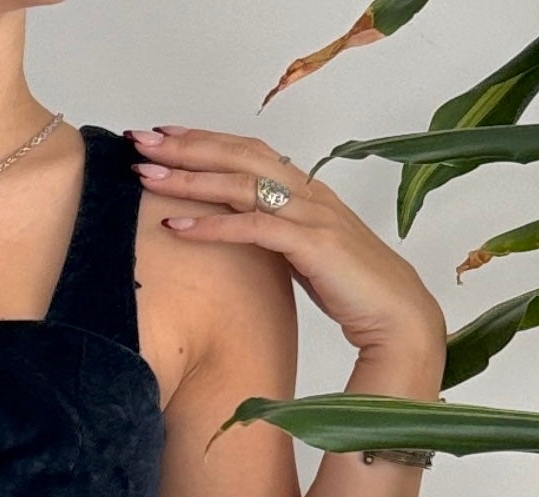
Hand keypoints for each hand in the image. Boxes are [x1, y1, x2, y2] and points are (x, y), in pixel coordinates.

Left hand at [127, 125, 445, 366]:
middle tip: (140, 142)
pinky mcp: (312, 245)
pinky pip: (254, 227)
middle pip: (239, 155)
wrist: (398, 316)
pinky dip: (213, 225)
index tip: (164, 138)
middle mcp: (309, 193)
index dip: (206, 141)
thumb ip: (277, 236)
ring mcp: (312, 215)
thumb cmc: (352, 291)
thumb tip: (240, 235)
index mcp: (307, 191)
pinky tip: (176, 225)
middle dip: (187, 146)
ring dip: (190, 178)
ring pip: (241, 184)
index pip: (249, 152)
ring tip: (147, 176)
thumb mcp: (305, 256)